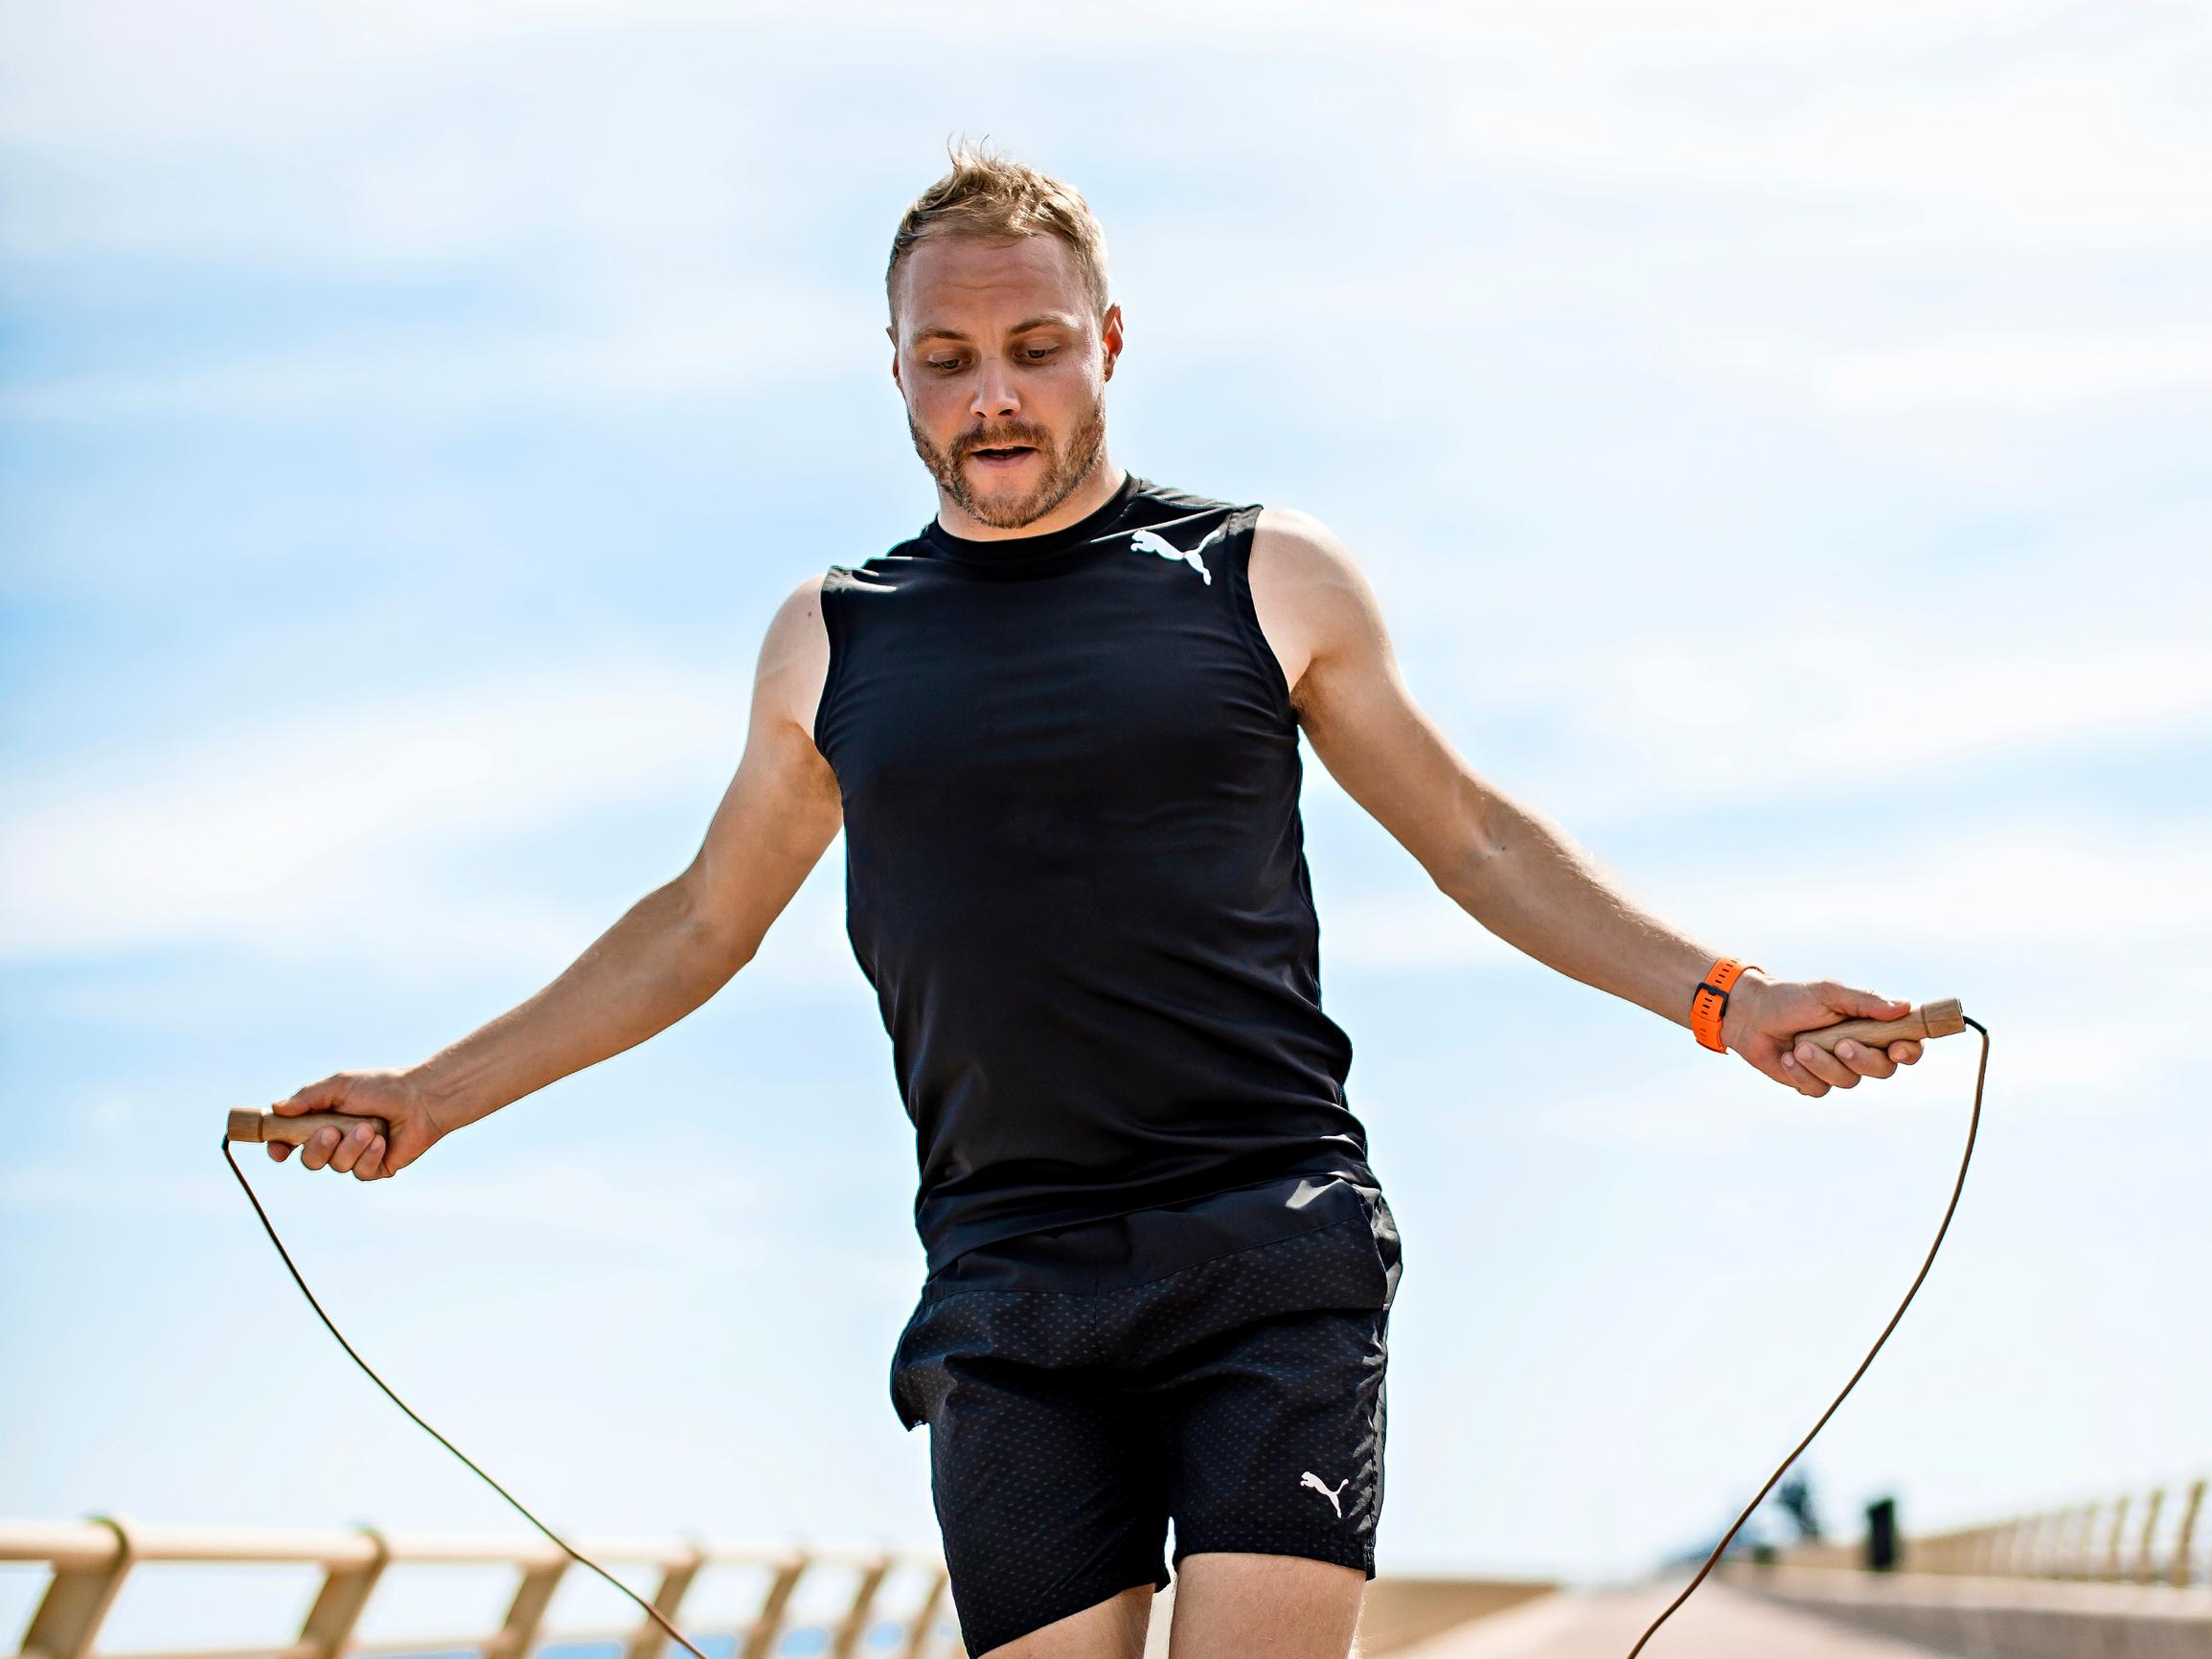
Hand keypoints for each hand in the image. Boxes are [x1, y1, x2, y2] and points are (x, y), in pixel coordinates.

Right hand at [266, 1068, 449, 1179]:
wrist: (421, 1098)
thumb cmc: (381, 1087)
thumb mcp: (340, 1085)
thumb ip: (308, 1097)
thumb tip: (276, 1108)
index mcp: (322, 1120)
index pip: (291, 1141)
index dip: (280, 1148)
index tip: (279, 1150)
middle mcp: (336, 1141)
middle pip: (310, 1160)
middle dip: (317, 1148)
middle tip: (331, 1131)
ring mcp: (356, 1156)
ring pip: (336, 1166)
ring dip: (350, 1146)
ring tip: (369, 1127)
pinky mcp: (376, 1168)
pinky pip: (360, 1172)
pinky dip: (369, 1155)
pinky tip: (382, 1141)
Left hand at [1719, 972, 1924, 1096]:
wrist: (1749, 1014)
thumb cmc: (1791, 998)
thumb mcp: (1828, 993)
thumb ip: (1865, 1001)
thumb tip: (1904, 1007)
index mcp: (1868, 1026)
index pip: (1904, 1044)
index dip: (1909, 1051)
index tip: (1897, 1049)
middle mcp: (1858, 1050)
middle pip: (1883, 1069)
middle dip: (1862, 1059)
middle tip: (1841, 1044)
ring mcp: (1836, 1068)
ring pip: (1848, 1081)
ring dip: (1823, 1063)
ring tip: (1800, 1045)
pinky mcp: (1813, 1082)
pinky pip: (1820, 1090)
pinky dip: (1803, 1074)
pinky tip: (1788, 1058)